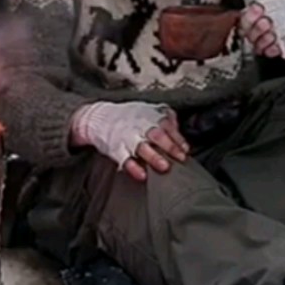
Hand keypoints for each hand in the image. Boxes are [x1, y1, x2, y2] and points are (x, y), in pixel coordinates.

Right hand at [71, 101, 190, 181]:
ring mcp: (127, 138)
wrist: (99, 118)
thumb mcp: (147, 109)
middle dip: (169, 146)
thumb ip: (165, 115)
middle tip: (180, 157)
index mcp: (148, 116)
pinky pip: (124, 159)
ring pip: (141, 147)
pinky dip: (133, 168)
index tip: (185, 148)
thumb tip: (177, 125)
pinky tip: (142, 175)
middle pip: (156, 135)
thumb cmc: (128, 116)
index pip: (166, 125)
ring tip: (164, 167)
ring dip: (154, 157)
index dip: (177, 137)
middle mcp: (138, 126)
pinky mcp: (115, 149)